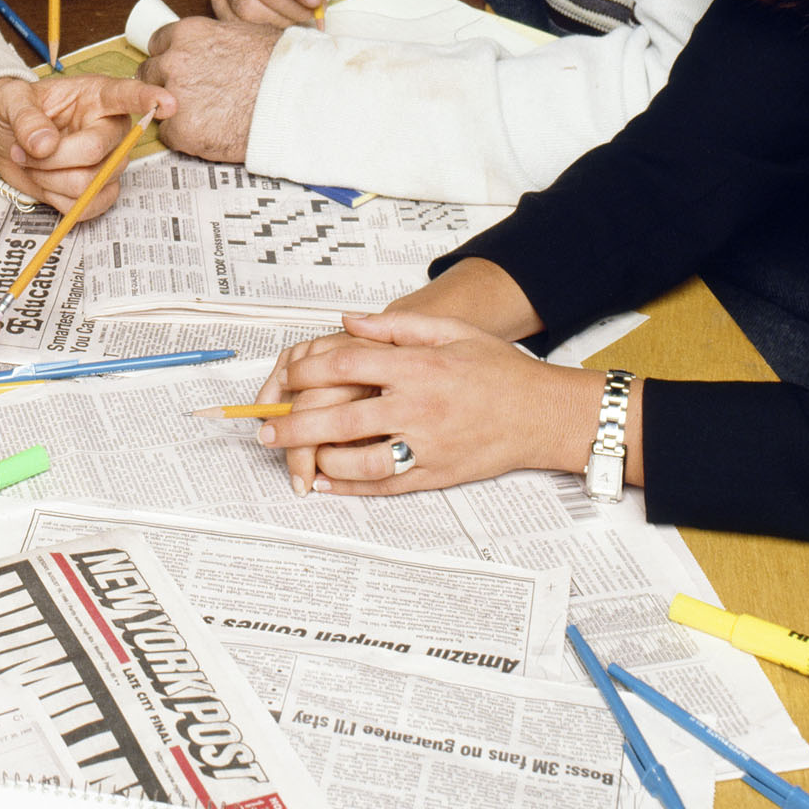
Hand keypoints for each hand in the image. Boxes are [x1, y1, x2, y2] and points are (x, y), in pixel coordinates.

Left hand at [0, 70, 169, 207]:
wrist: (3, 137)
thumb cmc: (14, 110)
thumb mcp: (9, 101)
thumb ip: (26, 118)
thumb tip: (45, 144)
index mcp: (96, 96)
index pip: (127, 96)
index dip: (149, 99)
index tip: (168, 103)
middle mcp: (110, 129)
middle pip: (97, 154)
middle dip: (51, 159)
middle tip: (22, 149)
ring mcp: (108, 162)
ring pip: (91, 186)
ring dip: (50, 181)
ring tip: (33, 163)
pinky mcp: (98, 190)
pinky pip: (87, 209)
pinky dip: (57, 202)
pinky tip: (46, 183)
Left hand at [137, 16, 276, 162]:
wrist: (296, 100)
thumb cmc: (281, 66)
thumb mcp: (244, 34)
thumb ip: (213, 41)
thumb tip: (209, 49)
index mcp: (188, 33)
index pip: (157, 44)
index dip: (170, 58)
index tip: (181, 70)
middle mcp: (175, 61)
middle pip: (149, 74)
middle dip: (165, 85)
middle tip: (191, 96)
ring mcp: (175, 97)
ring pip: (156, 106)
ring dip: (173, 112)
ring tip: (204, 116)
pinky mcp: (182, 131)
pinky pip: (169, 135)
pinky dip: (185, 137)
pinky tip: (210, 132)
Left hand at [255, 303, 624, 497]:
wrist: (543, 413)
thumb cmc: (498, 369)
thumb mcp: (450, 332)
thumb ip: (395, 327)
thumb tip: (347, 321)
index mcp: (417, 367)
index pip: (346, 366)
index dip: (308, 373)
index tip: (287, 379)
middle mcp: (417, 407)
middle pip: (341, 416)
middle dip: (295, 424)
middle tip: (266, 429)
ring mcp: (426, 445)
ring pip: (358, 459)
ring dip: (320, 459)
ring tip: (297, 456)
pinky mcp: (435, 474)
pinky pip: (384, 486)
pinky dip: (350, 487)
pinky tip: (327, 482)